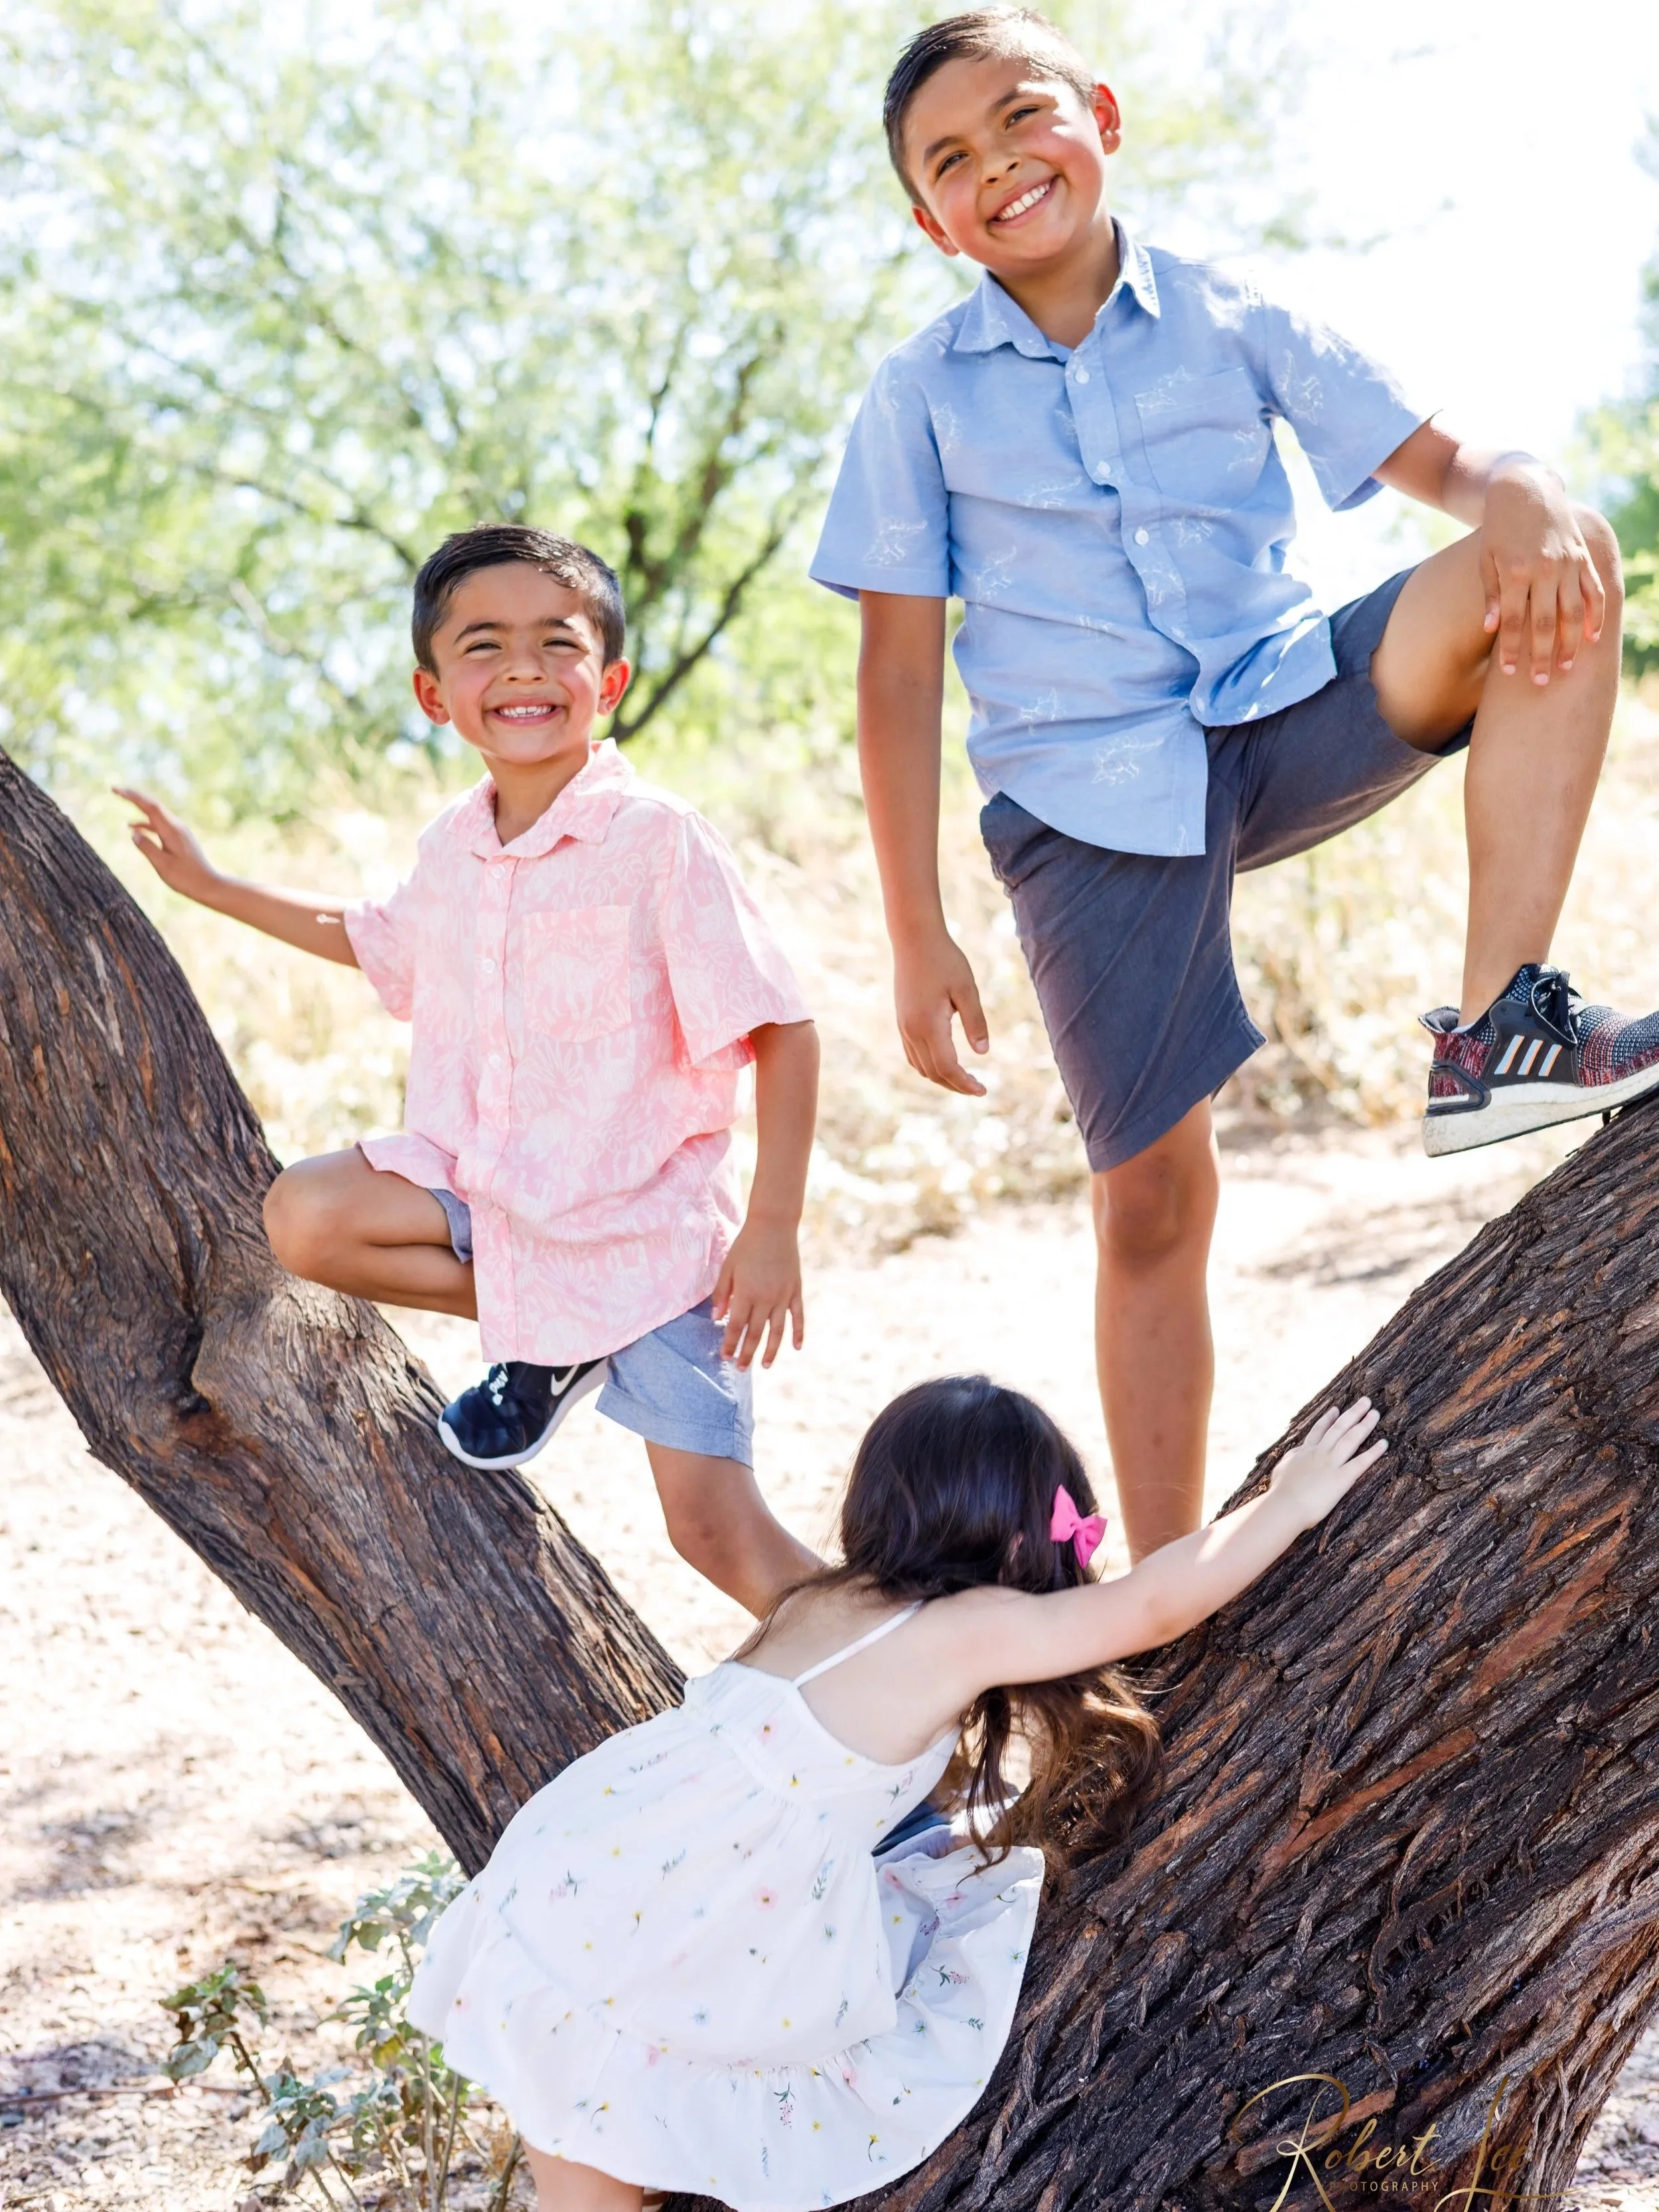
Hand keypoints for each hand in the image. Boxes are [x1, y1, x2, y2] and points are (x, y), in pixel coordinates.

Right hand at [115, 787, 222, 903]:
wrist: (209, 885)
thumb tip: (133, 833)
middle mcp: (176, 826)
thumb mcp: (163, 865)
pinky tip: (133, 827)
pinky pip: (159, 825)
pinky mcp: (179, 838)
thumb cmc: (186, 878)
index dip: (132, 796)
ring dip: (139, 807)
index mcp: (172, 830)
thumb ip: (147, 848)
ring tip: (122, 800)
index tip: (115, 790)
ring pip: (156, 814)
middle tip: (114, 789)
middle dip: (134, 796)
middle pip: (153, 805)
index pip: (150, 806)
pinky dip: (146, 823)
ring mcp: (179, 831)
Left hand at [712, 1218, 803, 1369]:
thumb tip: (715, 1319)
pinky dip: (798, 1333)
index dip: (730, 1343)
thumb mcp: (728, 1267)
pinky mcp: (796, 1290)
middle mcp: (765, 1298)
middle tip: (741, 1368)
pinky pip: (798, 1317)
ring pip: (777, 1331)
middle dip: (746, 1353)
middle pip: (755, 1333)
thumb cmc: (746, 1245)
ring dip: (771, 1351)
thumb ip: (721, 1294)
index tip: (725, 1356)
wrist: (773, 1226)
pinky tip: (796, 1348)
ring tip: (764, 1365)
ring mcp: (782, 1296)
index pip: (735, 1326)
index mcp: (745, 1293)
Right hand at [893, 931, 989, 1095]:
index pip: (947, 1067)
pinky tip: (943, 1063)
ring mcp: (903, 1027)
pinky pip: (913, 1055)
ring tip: (963, 1080)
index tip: (983, 1091)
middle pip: (933, 1073)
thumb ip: (976, 1022)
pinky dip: (928, 1066)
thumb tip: (983, 1053)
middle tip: (978, 1089)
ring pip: (920, 1067)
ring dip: (941, 1078)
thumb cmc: (945, 960)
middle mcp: (912, 1031)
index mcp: (929, 1024)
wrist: (914, 939)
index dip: (965, 1083)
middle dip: (955, 1085)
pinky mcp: (901, 1022)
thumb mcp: (967, 989)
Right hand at [1268, 1398, 1386, 1528]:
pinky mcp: (1342, 1478)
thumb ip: (1292, 1458)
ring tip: (1375, 1413)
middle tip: (1366, 1401)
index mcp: (1305, 1451)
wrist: (1285, 1506)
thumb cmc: (1280, 1492)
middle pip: (1339, 1428)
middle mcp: (1320, 1453)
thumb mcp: (1282, 1468)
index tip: (1336, 1408)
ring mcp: (1331, 1464)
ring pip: (1351, 1438)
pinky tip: (1384, 1444)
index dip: (1328, 1419)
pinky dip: (1373, 1452)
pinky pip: (1361, 1462)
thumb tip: (1297, 1452)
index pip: (1319, 1430)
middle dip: (1353, 1413)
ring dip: (1365, 1425)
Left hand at [1481, 467, 1606, 686]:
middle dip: (1542, 655)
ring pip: (1573, 611)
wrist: (1526, 491)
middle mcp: (1544, 569)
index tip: (1509, 672)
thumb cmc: (1498, 530)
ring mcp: (1567, 563)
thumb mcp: (1486, 561)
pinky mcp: (1582, 557)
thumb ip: (1491, 596)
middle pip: (1545, 622)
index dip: (1512, 649)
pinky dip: (1595, 615)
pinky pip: (1593, 591)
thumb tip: (1492, 630)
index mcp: (1515, 571)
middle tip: (1541, 681)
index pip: (1514, 621)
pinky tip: (1592, 638)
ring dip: (1571, 642)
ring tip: (1566, 667)